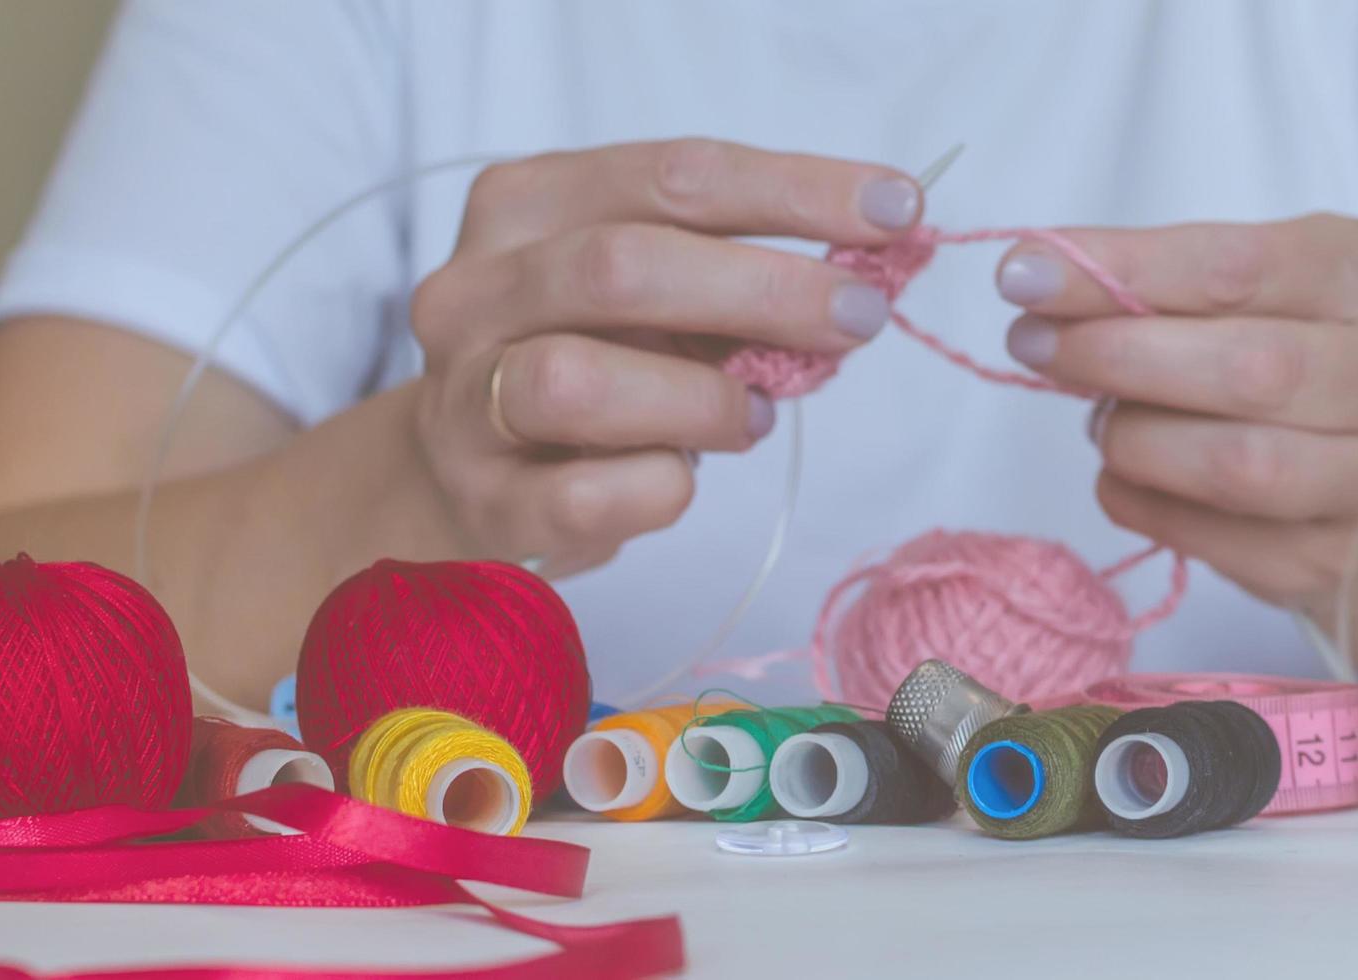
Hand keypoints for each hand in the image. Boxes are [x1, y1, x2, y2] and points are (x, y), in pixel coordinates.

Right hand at [394, 139, 922, 574]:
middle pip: (622, 266)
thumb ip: (739, 280)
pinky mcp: (479, 503)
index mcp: (524, 207)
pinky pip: (581, 495)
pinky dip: (659, 488)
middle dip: (765, 288)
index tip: (896, 210)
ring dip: (702, 398)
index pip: (671, 175)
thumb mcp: (653, 301)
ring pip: (578, 380)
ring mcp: (463, 401)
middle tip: (862, 316)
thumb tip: (871, 272)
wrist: (461, 484)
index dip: (795, 190)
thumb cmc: (586, 370)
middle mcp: (474, 292)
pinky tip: (683, 479)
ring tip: (758, 414)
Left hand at [992, 214, 1357, 625]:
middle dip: (1117, 356)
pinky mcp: (1338, 557)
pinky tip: (1123, 480)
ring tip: (1102, 422)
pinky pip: (1217, 539)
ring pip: (1237, 466)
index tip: (1025, 275)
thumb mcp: (1258, 292)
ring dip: (1136, 440)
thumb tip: (1037, 284)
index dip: (1121, 271)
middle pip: (1247, 369)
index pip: (1237, 268)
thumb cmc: (1299, 362)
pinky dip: (1145, 504)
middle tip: (1036, 347)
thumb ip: (1164, 284)